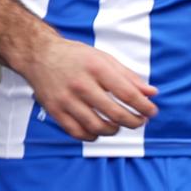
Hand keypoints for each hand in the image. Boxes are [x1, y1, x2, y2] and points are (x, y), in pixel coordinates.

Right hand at [17, 37, 157, 141]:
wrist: (39, 54)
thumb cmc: (75, 56)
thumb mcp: (103, 58)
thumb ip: (128, 76)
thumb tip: (151, 93)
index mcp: (96, 67)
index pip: (127, 93)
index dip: (144, 106)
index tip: (152, 112)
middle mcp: (81, 84)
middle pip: (115, 113)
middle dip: (133, 121)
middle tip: (139, 121)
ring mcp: (66, 99)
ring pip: (97, 127)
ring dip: (114, 130)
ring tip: (118, 125)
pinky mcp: (55, 111)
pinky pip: (78, 133)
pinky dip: (92, 135)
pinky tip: (98, 129)